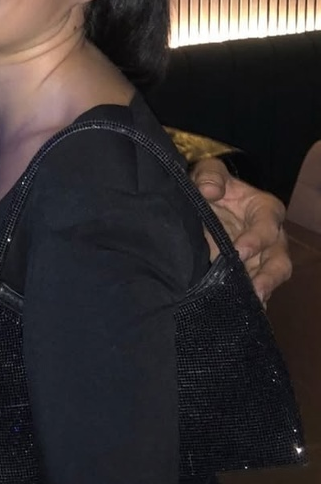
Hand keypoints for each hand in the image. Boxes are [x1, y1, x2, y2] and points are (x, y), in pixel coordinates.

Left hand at [190, 157, 290, 303]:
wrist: (204, 200)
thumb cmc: (212, 184)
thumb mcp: (209, 172)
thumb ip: (209, 176)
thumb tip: (210, 190)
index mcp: (265, 209)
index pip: (267, 225)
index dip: (256, 238)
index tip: (239, 250)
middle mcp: (271, 236)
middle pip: (279, 259)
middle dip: (269, 275)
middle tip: (255, 289)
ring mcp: (261, 257)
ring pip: (272, 278)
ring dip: (262, 291)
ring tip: (252, 305)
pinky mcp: (249, 272)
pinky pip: (255, 288)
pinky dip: (249, 300)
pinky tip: (240, 311)